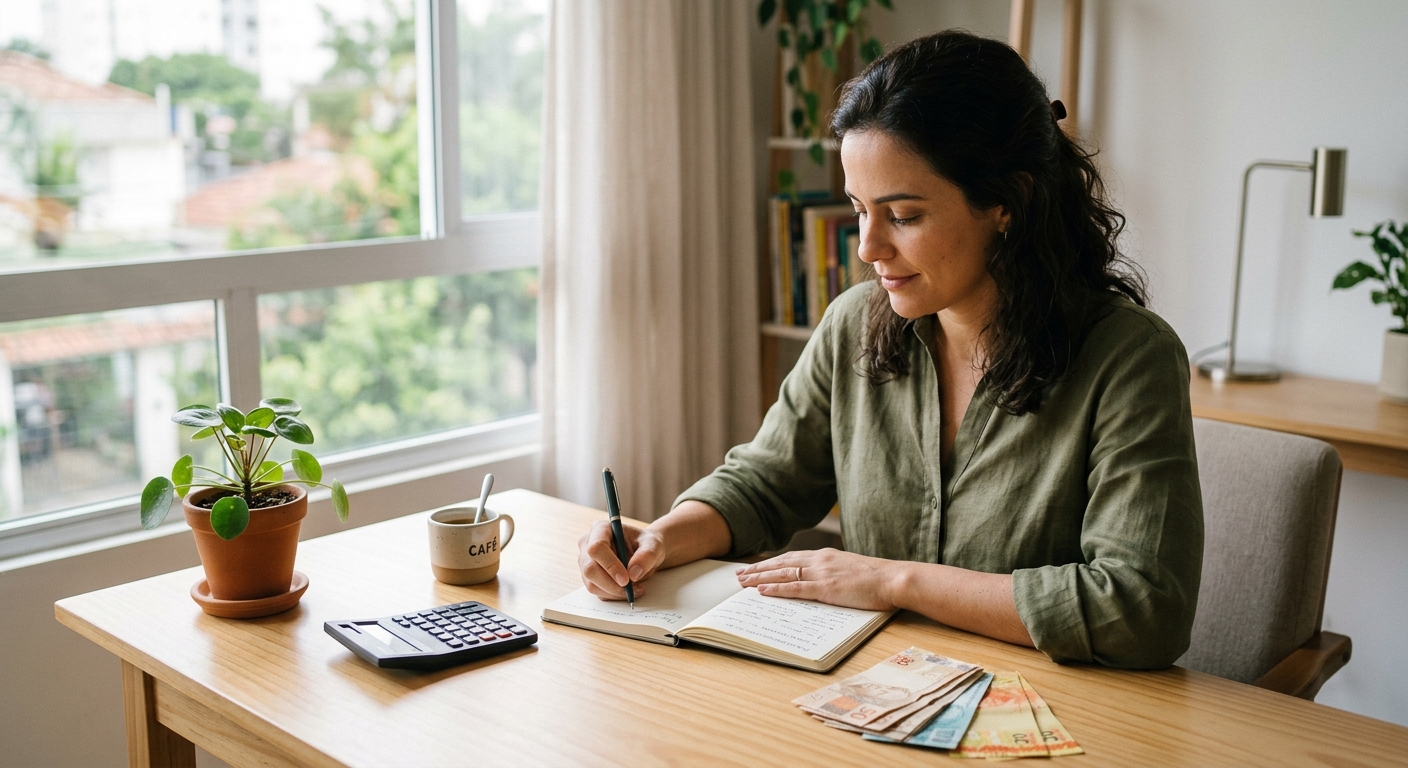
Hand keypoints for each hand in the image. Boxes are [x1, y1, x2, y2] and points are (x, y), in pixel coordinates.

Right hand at [577, 520, 667, 600]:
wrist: (645, 553)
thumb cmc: (646, 544)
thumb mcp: (654, 545)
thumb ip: (646, 555)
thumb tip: (633, 574)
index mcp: (601, 529)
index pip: (596, 548)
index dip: (610, 565)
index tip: (626, 579)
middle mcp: (588, 544)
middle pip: (590, 569)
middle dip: (611, 584)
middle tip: (631, 589)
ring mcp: (586, 562)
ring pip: (592, 584)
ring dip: (615, 592)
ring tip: (636, 589)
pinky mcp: (590, 578)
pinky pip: (598, 592)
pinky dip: (614, 596)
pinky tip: (630, 590)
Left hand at [734, 548, 902, 611]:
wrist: (893, 579)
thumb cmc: (878, 578)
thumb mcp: (851, 570)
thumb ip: (833, 573)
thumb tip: (822, 582)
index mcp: (826, 556)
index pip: (792, 557)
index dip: (772, 562)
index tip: (757, 566)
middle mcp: (819, 561)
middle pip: (781, 563)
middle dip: (759, 569)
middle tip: (739, 574)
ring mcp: (821, 573)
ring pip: (783, 574)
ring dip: (760, 578)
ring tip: (743, 582)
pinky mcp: (825, 588)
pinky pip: (795, 588)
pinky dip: (776, 589)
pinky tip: (762, 590)